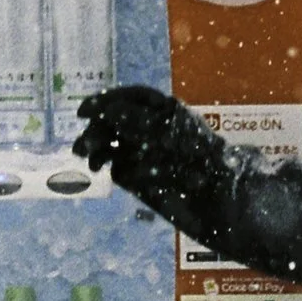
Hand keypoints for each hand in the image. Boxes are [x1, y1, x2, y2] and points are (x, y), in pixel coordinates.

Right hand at [73, 85, 231, 227]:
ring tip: (86, 158)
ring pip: (111, 144)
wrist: (220, 201)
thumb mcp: (168, 130)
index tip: (82, 112)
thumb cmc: (201, 158)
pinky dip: (103, 164)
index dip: (105, 101)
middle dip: (96, 128)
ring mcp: (145, 155)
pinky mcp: (140, 179)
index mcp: (164, 113)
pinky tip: (98, 168)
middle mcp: (152, 131)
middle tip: (81, 144)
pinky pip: (116, 166)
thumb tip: (108, 109)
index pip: (129, 99)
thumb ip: (137, 119)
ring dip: (94, 146)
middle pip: (115, 121)